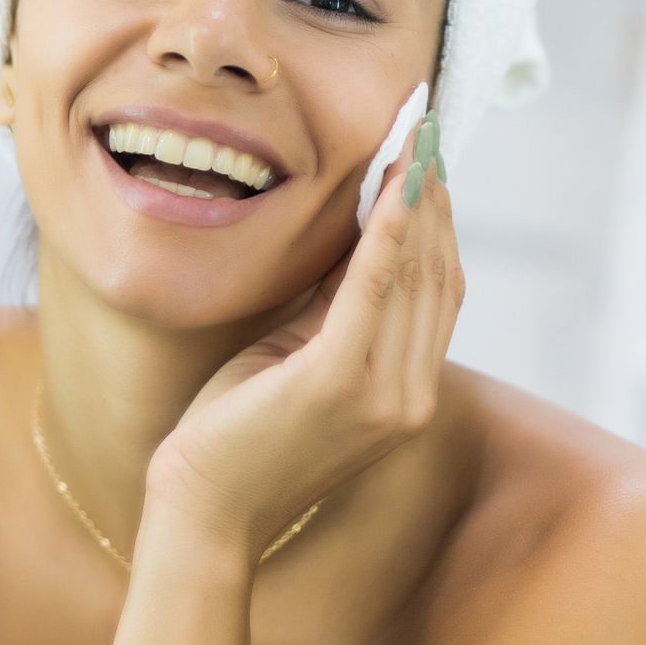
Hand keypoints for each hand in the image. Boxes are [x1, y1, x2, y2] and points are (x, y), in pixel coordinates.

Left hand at [145, 115, 461, 556]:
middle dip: (432, 199)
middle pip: (437, 276)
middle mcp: (410, 397)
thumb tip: (359, 229)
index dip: (439, 223)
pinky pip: (373, 292)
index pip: (442, 292)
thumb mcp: (300, 356)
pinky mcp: (339, 384)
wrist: (204, 511)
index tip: (429, 162)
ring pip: (415, 276)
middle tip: (424, 134)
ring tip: (411, 146)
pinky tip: (391, 192)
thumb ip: (337, 306)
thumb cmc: (241, 433)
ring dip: (415, 204)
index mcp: (407, 393)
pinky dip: (386, 236)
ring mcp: (382, 396)